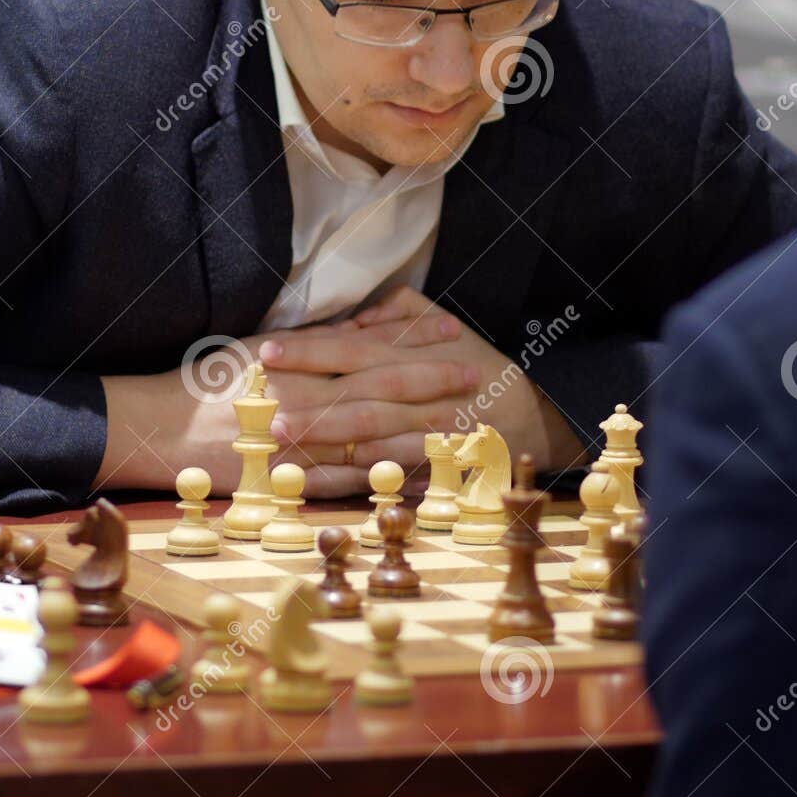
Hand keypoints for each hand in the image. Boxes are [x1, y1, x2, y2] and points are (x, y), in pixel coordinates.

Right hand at [97, 311, 463, 496]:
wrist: (156, 429)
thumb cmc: (206, 382)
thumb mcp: (257, 347)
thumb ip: (312, 339)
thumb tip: (362, 325)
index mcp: (293, 362)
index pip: (365, 346)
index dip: (411, 338)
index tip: (450, 329)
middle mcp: (300, 400)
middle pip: (378, 389)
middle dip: (431, 380)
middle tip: (474, 373)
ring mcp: (296, 445)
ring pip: (370, 437)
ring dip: (422, 429)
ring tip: (464, 421)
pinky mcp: (288, 482)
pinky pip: (344, 481)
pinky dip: (383, 476)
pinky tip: (418, 472)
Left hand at [260, 286, 581, 470]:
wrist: (535, 415)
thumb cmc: (480, 366)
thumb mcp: (446, 324)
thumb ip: (401, 312)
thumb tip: (359, 315)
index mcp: (413, 356)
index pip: (353, 349)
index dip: (311, 350)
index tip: (267, 350)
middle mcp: (417, 394)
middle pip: (356, 394)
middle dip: (308, 400)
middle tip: (261, 406)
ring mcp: (425, 433)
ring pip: (369, 436)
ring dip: (322, 441)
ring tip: (277, 443)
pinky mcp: (430, 467)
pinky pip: (384, 473)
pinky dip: (348, 480)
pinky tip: (311, 484)